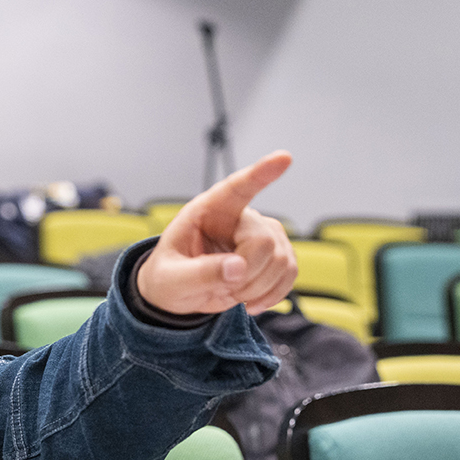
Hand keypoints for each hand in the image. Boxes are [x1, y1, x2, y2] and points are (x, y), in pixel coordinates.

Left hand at [134, 151, 296, 315]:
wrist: (179, 295)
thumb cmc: (168, 278)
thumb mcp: (171, 280)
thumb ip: (199, 274)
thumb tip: (238, 267)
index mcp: (208, 210)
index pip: (237, 187)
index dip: (261, 173)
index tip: (283, 157)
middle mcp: (239, 216)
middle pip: (263, 241)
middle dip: (247, 274)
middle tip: (222, 288)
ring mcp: (261, 233)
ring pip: (282, 259)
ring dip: (258, 287)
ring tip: (231, 292)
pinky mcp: (275, 254)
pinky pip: (291, 272)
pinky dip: (274, 294)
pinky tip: (252, 302)